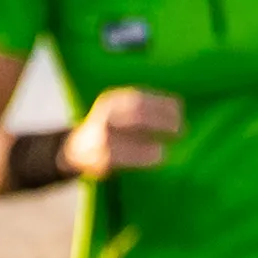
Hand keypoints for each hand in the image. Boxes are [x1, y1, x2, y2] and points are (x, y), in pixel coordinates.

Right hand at [67, 87, 183, 177]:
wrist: (77, 149)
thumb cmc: (113, 129)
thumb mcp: (124, 111)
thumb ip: (146, 108)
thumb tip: (178, 107)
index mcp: (113, 102)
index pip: (139, 100)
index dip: (162, 105)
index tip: (180, 111)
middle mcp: (105, 117)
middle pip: (134, 115)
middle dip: (160, 121)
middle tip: (180, 130)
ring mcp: (100, 137)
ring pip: (126, 138)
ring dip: (149, 144)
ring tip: (165, 150)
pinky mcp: (100, 157)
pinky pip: (122, 157)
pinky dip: (143, 157)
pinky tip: (158, 157)